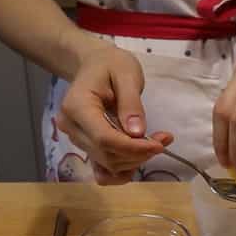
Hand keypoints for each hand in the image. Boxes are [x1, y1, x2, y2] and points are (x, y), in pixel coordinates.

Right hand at [56, 44, 173, 184]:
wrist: (94, 65)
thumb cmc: (110, 64)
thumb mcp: (126, 74)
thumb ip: (131, 103)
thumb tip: (137, 133)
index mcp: (76, 106)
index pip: (104, 139)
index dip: (133, 148)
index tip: (159, 145)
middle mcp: (72, 127)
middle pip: (107, 155)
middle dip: (139, 153)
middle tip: (164, 139)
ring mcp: (76, 139)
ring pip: (108, 165)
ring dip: (136, 160)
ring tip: (157, 142)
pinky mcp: (86, 147)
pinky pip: (103, 170)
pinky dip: (124, 169)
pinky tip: (140, 156)